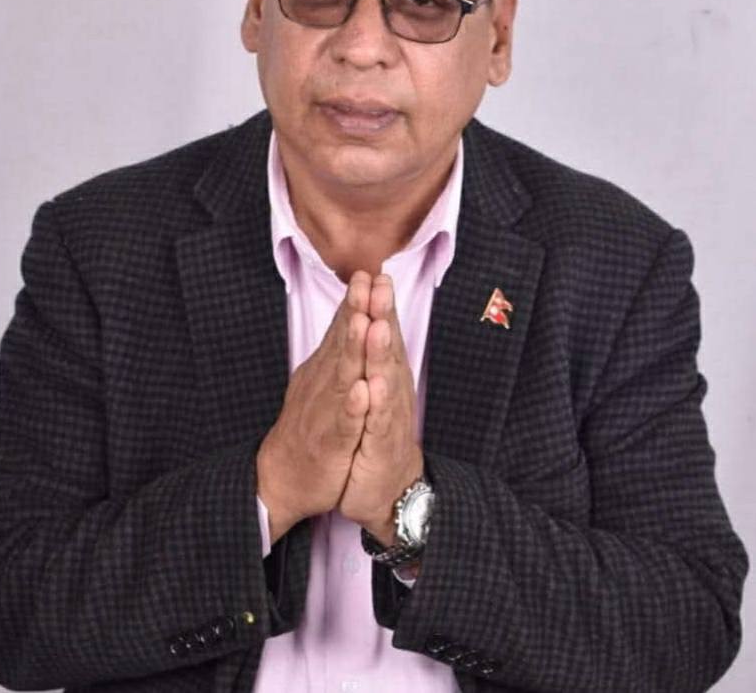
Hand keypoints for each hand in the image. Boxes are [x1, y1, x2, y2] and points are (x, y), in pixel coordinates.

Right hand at [256, 271, 371, 543]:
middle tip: (367, 282)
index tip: (369, 273)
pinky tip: (360, 391)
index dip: (356, 301)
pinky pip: (343, 423)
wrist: (284, 475)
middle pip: (343, 343)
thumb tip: (354, 311)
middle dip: (357, 312)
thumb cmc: (310, 424)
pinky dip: (352, 407)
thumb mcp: (324, 379)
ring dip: (354, 350)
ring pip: (342, 377)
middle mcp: (324, 383)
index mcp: (327, 368)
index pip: (343, 329)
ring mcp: (326, 411)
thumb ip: (339, 346)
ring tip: (365, 323)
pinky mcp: (330, 443)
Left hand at [338, 274, 422, 544]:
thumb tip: (369, 315)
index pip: (381, 333)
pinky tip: (373, 386)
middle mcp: (391, 390)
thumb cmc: (377, 432)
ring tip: (377, 326)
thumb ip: (372, 353)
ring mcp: (387, 416)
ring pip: (384, 379)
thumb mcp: (373, 388)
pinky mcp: (381, 445)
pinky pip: (377, 422)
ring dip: (380, 352)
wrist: (387, 488)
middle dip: (382, 315)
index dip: (378, 304)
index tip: (372, 273)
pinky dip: (375, 404)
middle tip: (379, 284)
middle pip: (386, 347)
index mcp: (385, 373)